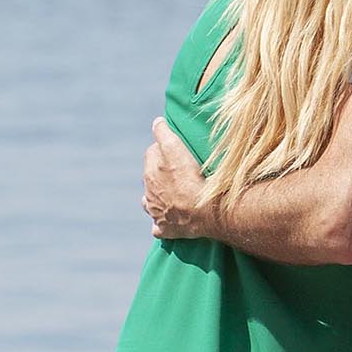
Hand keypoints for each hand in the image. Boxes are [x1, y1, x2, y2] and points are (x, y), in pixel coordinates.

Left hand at [141, 118, 209, 236]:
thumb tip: (156, 122)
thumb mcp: (176, 149)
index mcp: (150, 174)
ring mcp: (156, 213)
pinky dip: (161, 224)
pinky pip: (159, 228)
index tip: (175, 149)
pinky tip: (167, 222)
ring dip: (156, 198)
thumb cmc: (190, 179)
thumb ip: (163, 134)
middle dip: (160, 172)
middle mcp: (149, 194)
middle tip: (178, 169)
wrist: (202, 211)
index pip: (151, 154)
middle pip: (151, 178)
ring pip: (150, 203)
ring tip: (169, 196)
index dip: (163, 149)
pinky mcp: (166, 229)